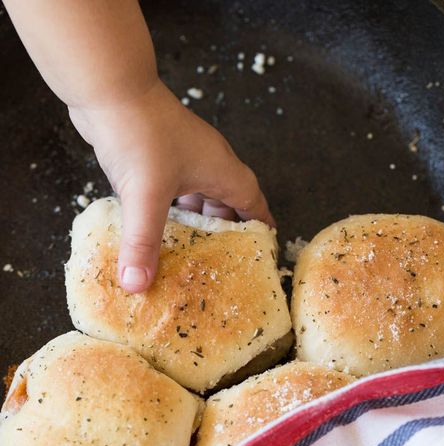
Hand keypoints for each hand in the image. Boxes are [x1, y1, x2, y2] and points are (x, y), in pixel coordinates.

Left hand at [70, 80, 273, 292]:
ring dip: (194, 224)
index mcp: (220, 170)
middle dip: (225, 235)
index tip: (261, 252)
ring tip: (189, 255)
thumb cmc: (139, 132)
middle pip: (226, 204)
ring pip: (197, 198)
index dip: (260, 229)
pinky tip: (156, 230)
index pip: (253, 203)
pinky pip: (171, 192)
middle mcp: (206, 162)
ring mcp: (181, 157)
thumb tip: (137, 285)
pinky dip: (168, 213)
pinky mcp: (156, 155)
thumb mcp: (145, 196)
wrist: (107, 87)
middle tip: (220, 265)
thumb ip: (143, 243)